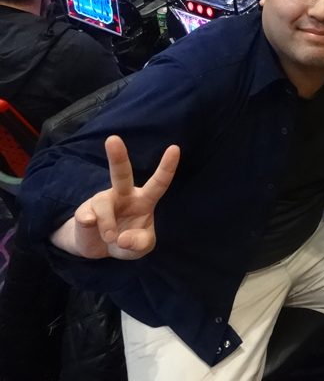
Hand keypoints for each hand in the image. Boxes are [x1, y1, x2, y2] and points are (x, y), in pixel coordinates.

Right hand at [58, 135, 178, 259]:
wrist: (97, 249)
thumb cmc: (126, 241)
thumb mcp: (140, 248)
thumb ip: (139, 244)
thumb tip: (121, 238)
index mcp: (144, 200)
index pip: (158, 183)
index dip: (166, 167)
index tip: (175, 148)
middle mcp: (123, 194)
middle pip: (121, 173)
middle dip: (117, 157)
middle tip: (112, 139)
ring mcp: (102, 200)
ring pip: (103, 202)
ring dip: (108, 225)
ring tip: (111, 238)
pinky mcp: (84, 211)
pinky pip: (86, 215)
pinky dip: (90, 225)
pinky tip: (89, 226)